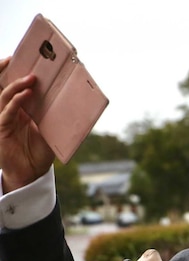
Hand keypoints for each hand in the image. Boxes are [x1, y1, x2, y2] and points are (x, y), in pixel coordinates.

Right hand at [0, 56, 54, 191]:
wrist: (31, 173)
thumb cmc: (40, 152)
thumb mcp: (51, 131)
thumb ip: (56, 117)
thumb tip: (78, 103)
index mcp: (19, 109)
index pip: (13, 86)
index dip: (14, 72)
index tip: (24, 58)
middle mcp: (8, 111)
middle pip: (2, 85)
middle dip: (4, 70)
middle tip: (15, 57)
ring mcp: (3, 118)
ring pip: (4, 95)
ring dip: (17, 85)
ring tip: (32, 78)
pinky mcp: (2, 128)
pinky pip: (7, 111)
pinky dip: (17, 101)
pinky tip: (27, 93)